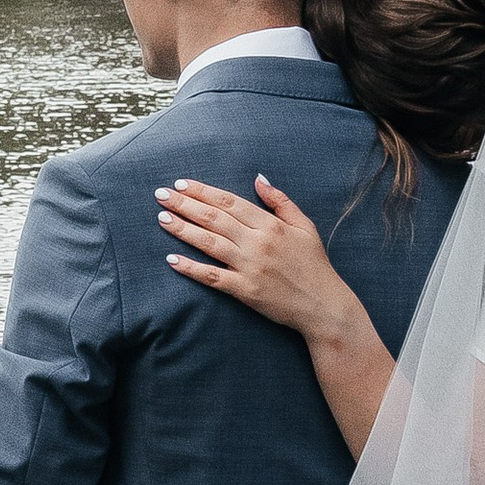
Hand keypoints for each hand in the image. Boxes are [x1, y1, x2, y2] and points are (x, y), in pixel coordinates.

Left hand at [157, 172, 355, 344]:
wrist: (323, 305)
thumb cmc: (315, 265)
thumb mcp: (304, 226)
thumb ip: (280, 201)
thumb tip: (259, 178)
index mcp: (271, 225)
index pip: (230, 203)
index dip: (204, 192)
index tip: (182, 184)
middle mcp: (258, 243)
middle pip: (214, 219)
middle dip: (185, 204)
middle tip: (161, 195)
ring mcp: (249, 267)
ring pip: (209, 243)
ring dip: (182, 230)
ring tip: (162, 218)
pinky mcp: (245, 290)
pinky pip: (212, 277)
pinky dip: (191, 268)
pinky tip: (172, 260)